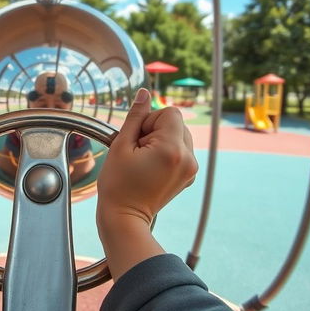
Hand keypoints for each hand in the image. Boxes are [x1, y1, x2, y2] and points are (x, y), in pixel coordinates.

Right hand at [96, 88, 197, 278]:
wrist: (125, 217)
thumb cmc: (118, 184)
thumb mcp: (121, 145)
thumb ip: (135, 116)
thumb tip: (144, 93)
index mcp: (172, 149)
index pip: (170, 113)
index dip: (150, 120)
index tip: (137, 139)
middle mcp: (188, 158)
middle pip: (177, 123)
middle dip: (157, 130)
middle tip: (139, 150)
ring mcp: (191, 168)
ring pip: (180, 135)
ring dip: (163, 140)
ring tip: (145, 160)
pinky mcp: (189, 175)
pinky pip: (182, 150)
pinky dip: (168, 152)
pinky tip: (152, 167)